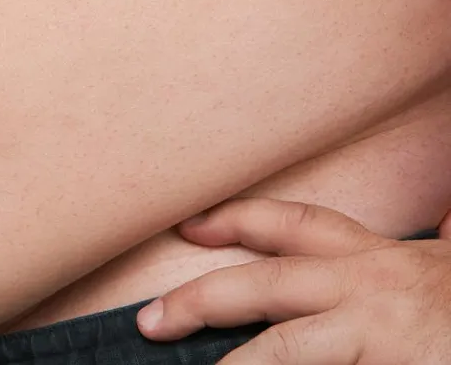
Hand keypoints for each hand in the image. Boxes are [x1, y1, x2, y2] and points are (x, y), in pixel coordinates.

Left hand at [136, 198, 450, 363]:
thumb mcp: (442, 270)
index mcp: (380, 259)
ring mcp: (385, 337)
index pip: (296, 226)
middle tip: (149, 321)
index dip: (238, 220)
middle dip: (200, 299)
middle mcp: (374, 289)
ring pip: (288, 350)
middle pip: (267, 285)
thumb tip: (402, 233)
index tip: (190, 224)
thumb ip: (415, 248)